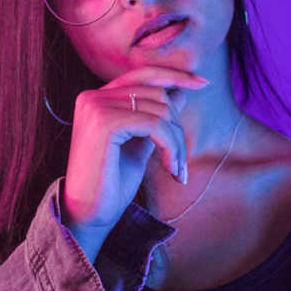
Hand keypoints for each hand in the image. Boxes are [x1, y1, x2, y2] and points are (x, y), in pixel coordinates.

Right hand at [62, 67, 208, 259]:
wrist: (88, 216)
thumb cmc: (111, 184)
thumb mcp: (139, 145)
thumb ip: (154, 117)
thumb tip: (179, 91)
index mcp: (97, 98)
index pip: (143, 74)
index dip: (175, 75)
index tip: (202, 83)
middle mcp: (92, 96)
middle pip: (157, 94)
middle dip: (178, 127)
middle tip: (181, 163)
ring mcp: (95, 106)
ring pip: (160, 110)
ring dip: (177, 143)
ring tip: (176, 170)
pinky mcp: (103, 122)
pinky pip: (154, 124)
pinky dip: (170, 147)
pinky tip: (170, 170)